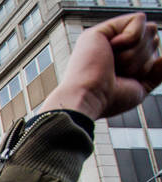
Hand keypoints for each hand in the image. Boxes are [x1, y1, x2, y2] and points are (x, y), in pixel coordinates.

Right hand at [41, 13, 161, 119]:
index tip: (126, 79)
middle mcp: (113, 46)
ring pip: (149, 29)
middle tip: (119, 71)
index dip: (148, 64)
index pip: (152, 48)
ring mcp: (106, 37)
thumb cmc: (109, 99)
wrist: (89, 98)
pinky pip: (138, 19)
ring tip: (113, 64)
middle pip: (153, 36)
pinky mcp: (101, 30)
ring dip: (136, 52)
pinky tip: (111, 49)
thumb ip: (156, 72)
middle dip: (143, 58)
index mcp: (122, 58)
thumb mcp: (141, 86)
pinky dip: (132, 37)